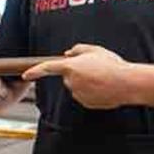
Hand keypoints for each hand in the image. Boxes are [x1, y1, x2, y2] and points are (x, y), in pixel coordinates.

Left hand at [21, 44, 137, 108]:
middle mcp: (71, 82)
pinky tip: (104, 88)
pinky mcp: (86, 103)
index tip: (26, 75)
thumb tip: (68, 53)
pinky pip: (85, 96)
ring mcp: (78, 94)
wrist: (127, 83)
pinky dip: (92, 92)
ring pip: (77, 87)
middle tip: (94, 69)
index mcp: (70, 67)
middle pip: (68, 77)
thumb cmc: (112, 65)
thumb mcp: (95, 50)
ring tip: (102, 78)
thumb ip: (78, 49)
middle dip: (77, 73)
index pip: (47, 68)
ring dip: (85, 83)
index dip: (35, 71)